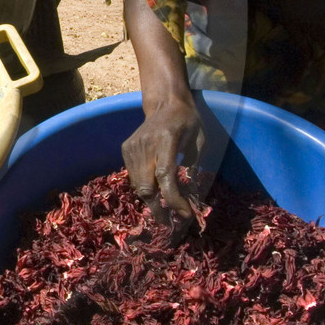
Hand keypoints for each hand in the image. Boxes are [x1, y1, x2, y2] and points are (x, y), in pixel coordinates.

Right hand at [122, 96, 204, 223]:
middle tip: (170, 222)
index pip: (165, 175)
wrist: (165, 103)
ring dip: (152, 200)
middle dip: (158, 207)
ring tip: (164, 210)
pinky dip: (145, 187)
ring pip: (138, 185)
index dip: (174, 199)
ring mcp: (132, 146)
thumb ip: (192, 168)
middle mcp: (145, 144)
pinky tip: (155, 191)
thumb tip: (191, 199)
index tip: (184, 214)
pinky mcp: (125, 149)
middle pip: (146, 185)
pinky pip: (134, 177)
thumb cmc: (187, 122)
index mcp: (167, 139)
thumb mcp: (198, 142)